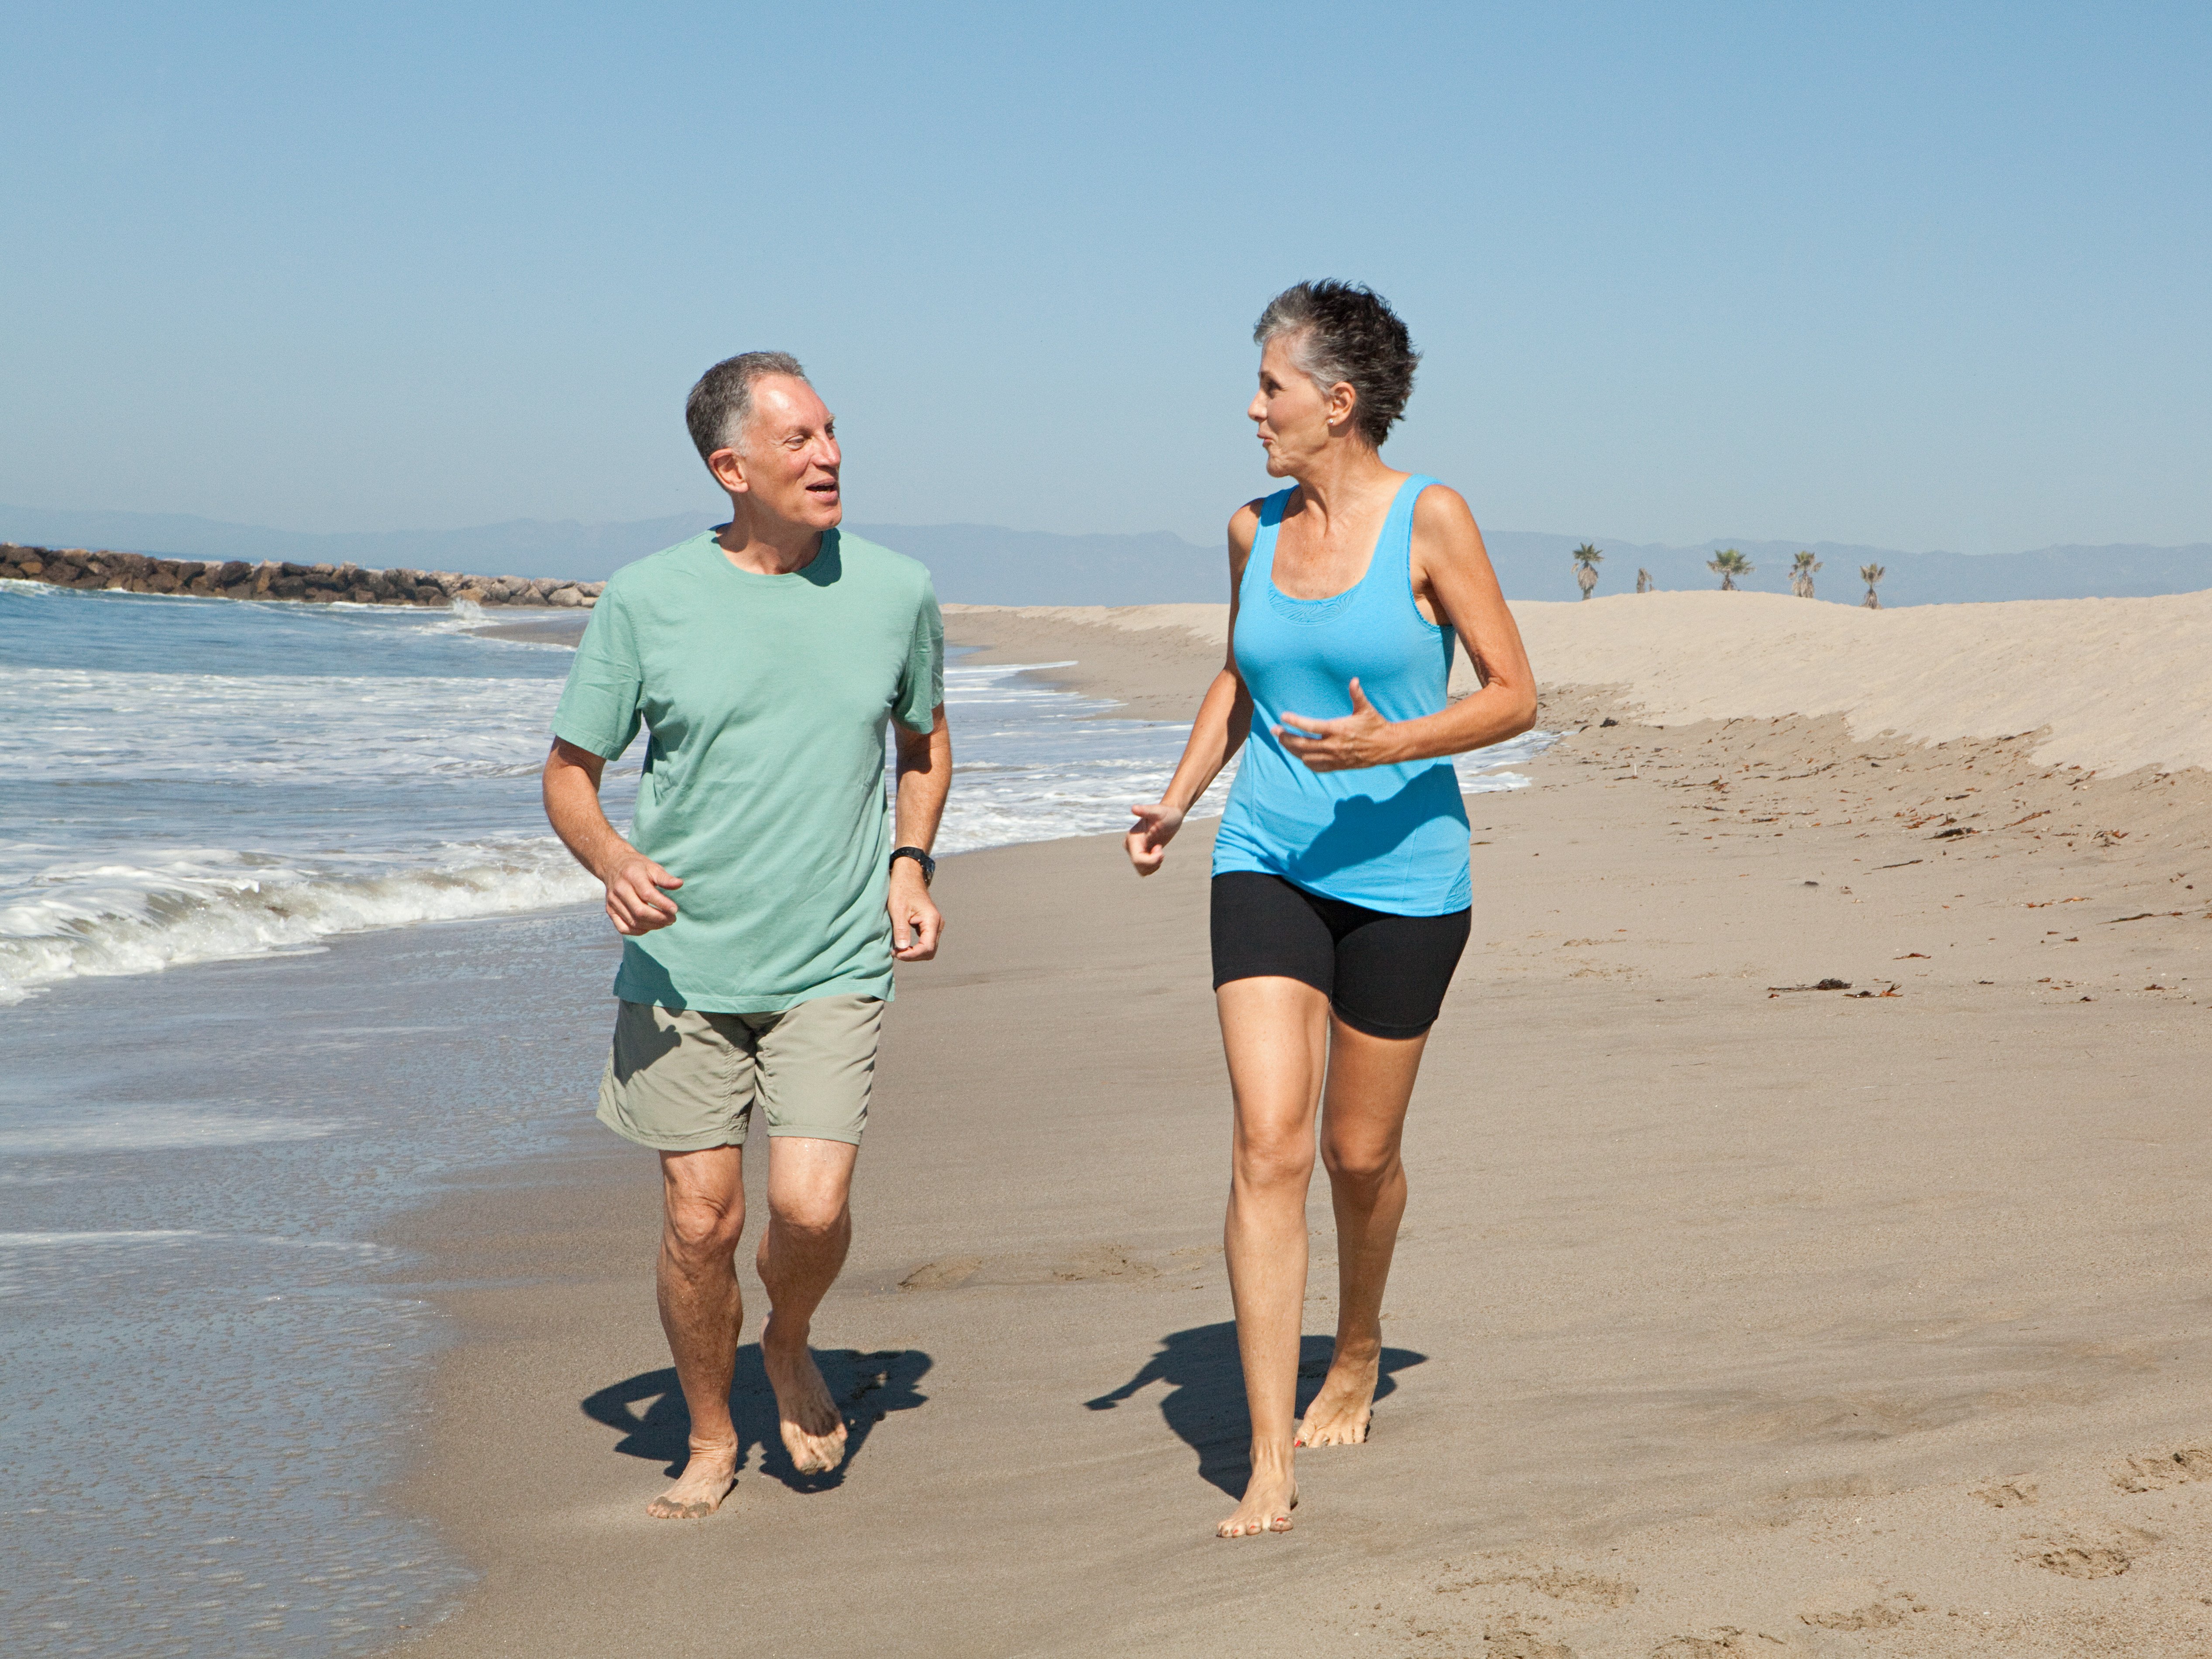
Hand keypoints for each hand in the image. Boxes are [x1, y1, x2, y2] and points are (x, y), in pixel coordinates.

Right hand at [602, 853, 680, 934]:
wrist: (613, 866)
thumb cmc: (637, 867)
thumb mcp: (652, 867)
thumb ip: (665, 878)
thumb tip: (679, 884)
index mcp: (631, 876)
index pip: (647, 894)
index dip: (662, 904)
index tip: (675, 909)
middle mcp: (620, 890)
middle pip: (640, 911)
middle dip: (659, 918)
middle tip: (672, 919)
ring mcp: (613, 902)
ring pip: (633, 922)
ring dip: (652, 925)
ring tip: (665, 922)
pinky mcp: (610, 911)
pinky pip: (623, 928)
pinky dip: (638, 931)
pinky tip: (649, 926)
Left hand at [889, 864, 941, 960]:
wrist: (908, 875)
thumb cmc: (902, 889)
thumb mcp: (897, 909)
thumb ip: (901, 929)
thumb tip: (902, 948)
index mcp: (932, 920)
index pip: (926, 948)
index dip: (911, 955)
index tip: (896, 952)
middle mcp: (937, 924)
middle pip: (929, 951)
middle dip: (913, 955)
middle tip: (895, 952)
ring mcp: (935, 925)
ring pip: (928, 948)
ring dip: (914, 952)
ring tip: (897, 949)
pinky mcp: (929, 925)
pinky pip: (925, 942)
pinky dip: (915, 947)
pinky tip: (902, 944)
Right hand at [1126, 801, 1184, 875]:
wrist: (1170, 816)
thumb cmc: (1165, 813)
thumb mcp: (1158, 811)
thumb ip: (1146, 810)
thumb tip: (1133, 808)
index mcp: (1132, 838)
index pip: (1138, 859)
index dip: (1152, 860)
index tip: (1160, 848)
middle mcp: (1130, 846)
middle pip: (1140, 866)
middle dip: (1154, 861)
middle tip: (1160, 847)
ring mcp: (1134, 851)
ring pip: (1142, 870)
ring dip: (1154, 864)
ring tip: (1159, 849)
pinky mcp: (1140, 855)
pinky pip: (1145, 869)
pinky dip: (1154, 865)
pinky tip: (1158, 853)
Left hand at [1277, 678, 1399, 771]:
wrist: (1388, 747)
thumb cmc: (1376, 724)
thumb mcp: (1367, 709)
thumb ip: (1357, 695)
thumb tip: (1354, 680)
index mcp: (1339, 729)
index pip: (1311, 727)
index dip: (1296, 722)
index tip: (1283, 716)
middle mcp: (1334, 745)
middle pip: (1303, 744)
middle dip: (1286, 737)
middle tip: (1274, 730)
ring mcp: (1335, 757)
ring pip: (1306, 757)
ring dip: (1292, 749)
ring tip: (1282, 740)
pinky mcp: (1338, 766)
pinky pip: (1316, 767)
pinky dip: (1305, 761)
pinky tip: (1299, 754)